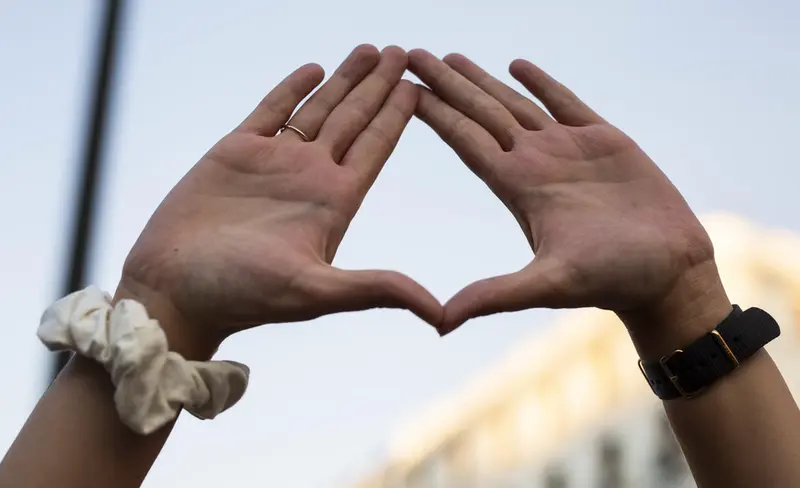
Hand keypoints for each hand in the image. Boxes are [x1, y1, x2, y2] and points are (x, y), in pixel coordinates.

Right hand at [119, 46, 442, 355]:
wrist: (173, 290)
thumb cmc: (242, 296)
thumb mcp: (317, 292)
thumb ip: (377, 290)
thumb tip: (442, 315)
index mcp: (334, 203)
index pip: (376, 147)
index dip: (398, 115)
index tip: (420, 85)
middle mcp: (310, 178)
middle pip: (355, 120)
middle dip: (379, 86)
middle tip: (404, 53)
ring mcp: (274, 163)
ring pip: (318, 109)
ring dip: (345, 80)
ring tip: (372, 50)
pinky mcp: (235, 153)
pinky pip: (271, 110)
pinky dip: (292, 88)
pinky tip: (314, 68)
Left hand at [409, 50, 728, 337]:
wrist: (667, 273)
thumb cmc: (612, 281)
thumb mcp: (548, 285)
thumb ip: (495, 296)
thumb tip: (439, 322)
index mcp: (518, 188)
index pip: (465, 140)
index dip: (435, 114)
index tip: (404, 89)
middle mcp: (535, 164)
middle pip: (479, 113)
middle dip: (447, 84)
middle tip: (410, 55)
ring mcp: (567, 150)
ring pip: (515, 103)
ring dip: (482, 80)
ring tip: (450, 58)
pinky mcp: (604, 140)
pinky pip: (565, 101)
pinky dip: (541, 82)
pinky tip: (516, 65)